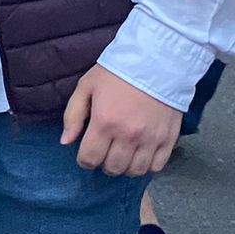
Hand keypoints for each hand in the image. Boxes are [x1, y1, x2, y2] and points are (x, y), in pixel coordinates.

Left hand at [60, 64, 181, 176]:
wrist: (156, 62)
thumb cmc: (116, 73)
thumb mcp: (86, 86)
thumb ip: (73, 115)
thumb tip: (65, 142)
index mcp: (104, 122)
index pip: (90, 158)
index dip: (84, 161)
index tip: (86, 155)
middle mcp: (128, 135)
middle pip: (112, 168)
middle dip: (103, 164)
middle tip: (104, 153)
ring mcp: (150, 140)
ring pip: (135, 171)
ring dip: (125, 167)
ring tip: (122, 155)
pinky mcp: (169, 140)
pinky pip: (156, 166)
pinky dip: (147, 166)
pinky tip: (141, 155)